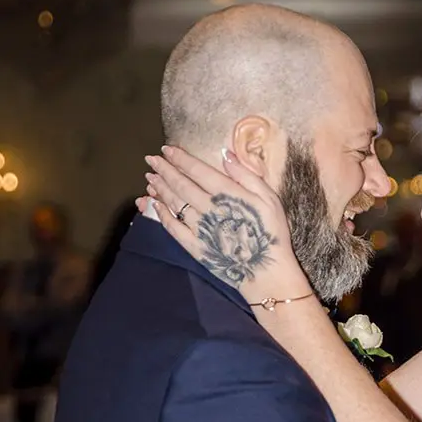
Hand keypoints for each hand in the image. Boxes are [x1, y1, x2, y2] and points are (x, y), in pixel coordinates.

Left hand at [139, 145, 308, 303]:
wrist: (266, 273)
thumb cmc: (272, 234)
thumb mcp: (269, 199)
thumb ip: (247, 175)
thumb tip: (226, 154)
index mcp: (227, 194)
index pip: (198, 170)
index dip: (180, 158)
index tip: (167, 149)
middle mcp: (208, 208)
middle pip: (181, 184)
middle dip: (164, 170)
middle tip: (151, 159)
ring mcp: (199, 228)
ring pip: (174, 204)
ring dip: (160, 189)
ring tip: (150, 178)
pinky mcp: (194, 246)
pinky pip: (173, 228)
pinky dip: (163, 214)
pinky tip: (156, 205)